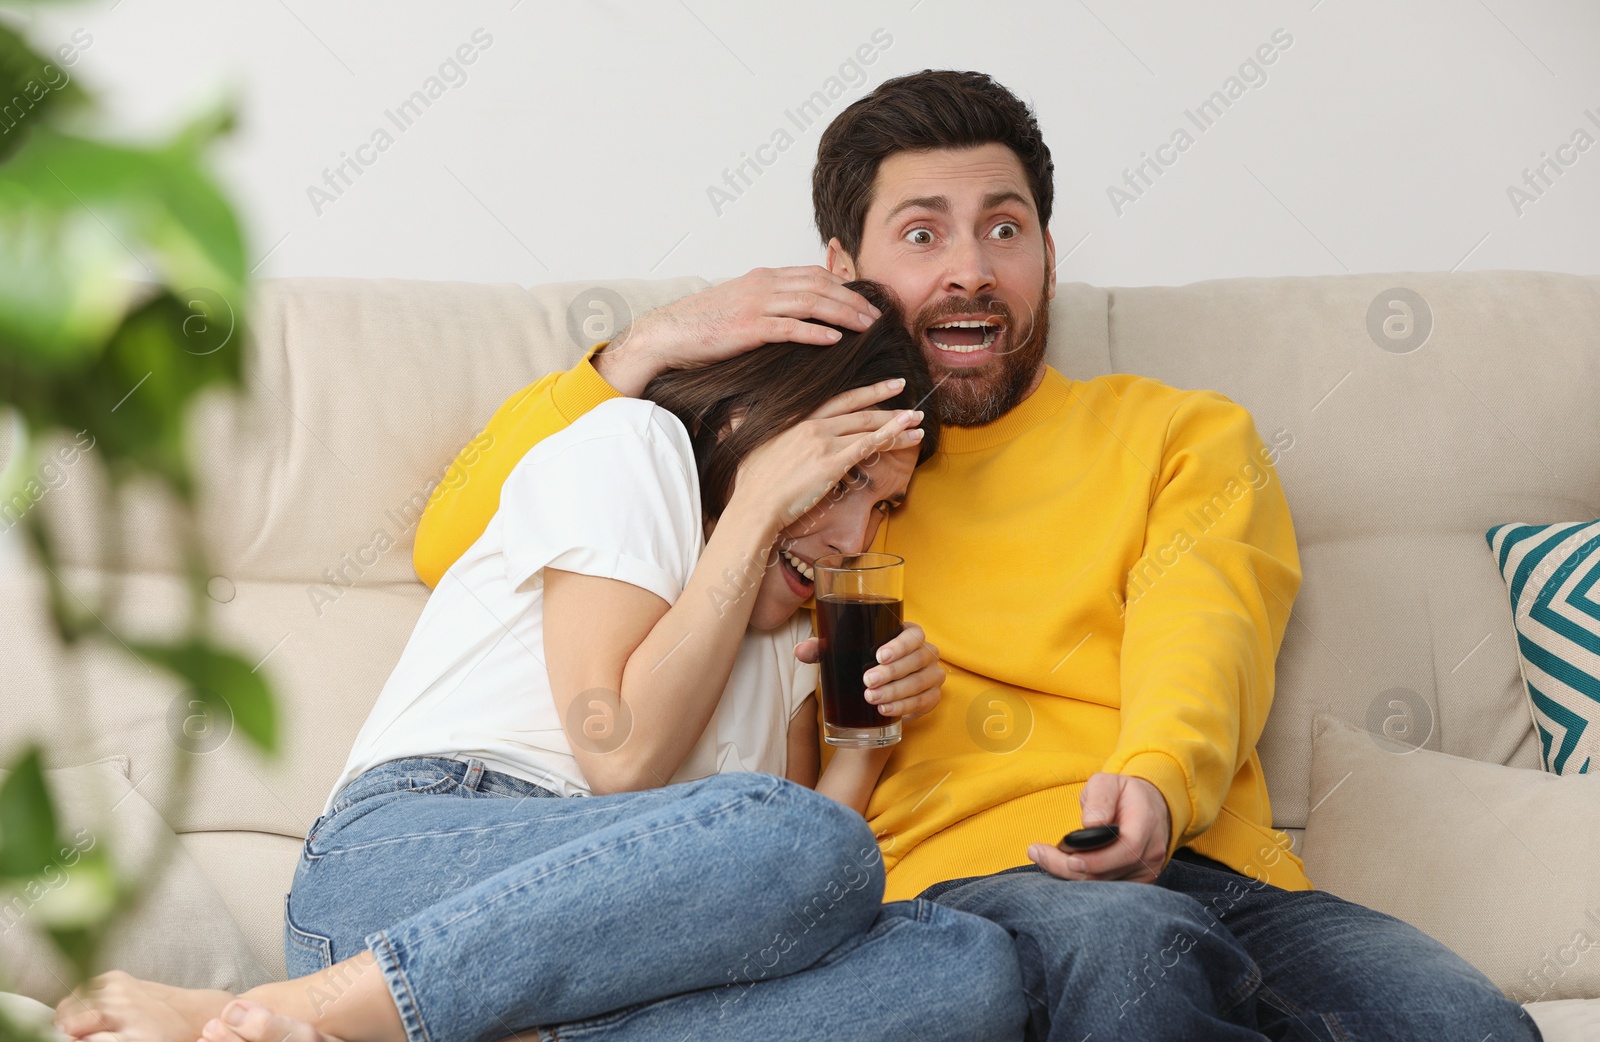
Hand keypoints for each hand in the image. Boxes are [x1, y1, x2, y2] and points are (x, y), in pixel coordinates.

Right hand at [595, 266, 883, 394]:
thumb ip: (766, 305)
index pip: (813, 275)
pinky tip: (835, 340)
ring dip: (844, 313)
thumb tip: (790, 316)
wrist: (668, 333)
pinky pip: (790, 328)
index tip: (864, 299)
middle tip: (878, 314)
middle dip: (853, 299)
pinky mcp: (749, 328)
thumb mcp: (738, 305)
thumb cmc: (701, 325)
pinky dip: (815, 332)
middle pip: (820, 286)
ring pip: (812, 303)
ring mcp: (757, 305)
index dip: (843, 285)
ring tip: (867, 326)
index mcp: (763, 278)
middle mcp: (764, 285)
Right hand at [726, 379, 923, 534]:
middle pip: (857, 408)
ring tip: (917, 419)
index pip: (836, 400)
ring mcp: (824, 443)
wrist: (754, 505)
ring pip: (868, 426)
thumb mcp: (751, 445)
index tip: (879, 386)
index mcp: (796, 420)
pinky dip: (892, 435)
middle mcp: (813, 425)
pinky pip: (868, 445)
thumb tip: (735, 417)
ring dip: (897, 421)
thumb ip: (752, 427)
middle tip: (904, 388)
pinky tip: (909, 431)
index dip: (861, 392)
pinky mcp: (833, 463)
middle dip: (884, 397)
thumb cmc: (752, 484)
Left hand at [796, 621, 943, 720]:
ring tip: (872, 698)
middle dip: (893, 672)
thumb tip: (800, 651)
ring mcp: (932, 675)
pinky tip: (886, 710)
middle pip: (918, 659)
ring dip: (897, 692)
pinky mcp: (932, 697)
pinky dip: (905, 707)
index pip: (914, 634)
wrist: (874, 697)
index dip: (900, 645)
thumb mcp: (842, 654)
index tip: (879, 656)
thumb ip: (820, 649)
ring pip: (920, 682)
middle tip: (868, 682)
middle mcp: (926, 652)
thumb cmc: (861, 664)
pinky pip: (923, 702)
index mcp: (908, 634)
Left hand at [1026, 772, 1172, 883]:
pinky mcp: (1136, 884)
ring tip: (1043, 856)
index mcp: (1146, 825)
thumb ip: (1100, 797)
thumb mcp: (1109, 782)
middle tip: (1037, 853)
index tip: (1066, 854)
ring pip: (1104, 887)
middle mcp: (1150, 853)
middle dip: (1069, 868)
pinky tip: (1061, 867)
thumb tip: (1090, 823)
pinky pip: (1106, 890)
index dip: (1095, 860)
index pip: (1125, 850)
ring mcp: (1145, 872)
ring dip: (1069, 875)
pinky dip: (1081, 881)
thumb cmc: (1124, 794)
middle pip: (1108, 873)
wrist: (1149, 808)